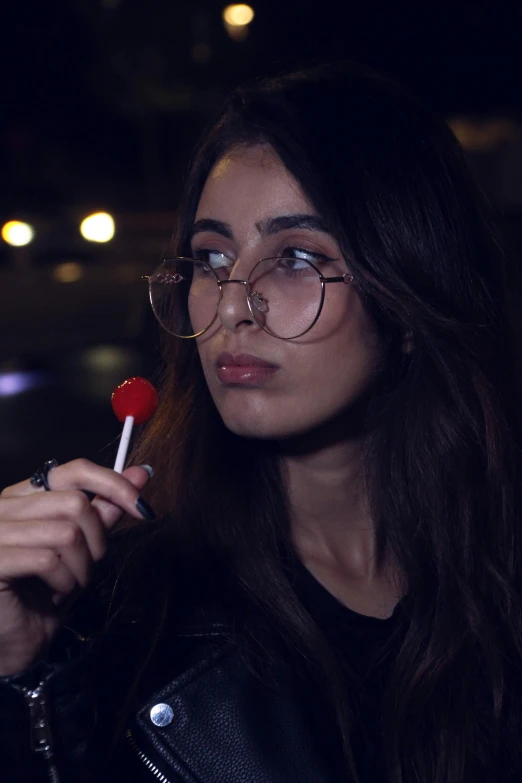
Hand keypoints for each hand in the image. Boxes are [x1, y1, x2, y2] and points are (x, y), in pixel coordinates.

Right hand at [0, 459, 152, 675]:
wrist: (15, 642)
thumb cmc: (42, 594)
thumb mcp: (81, 547)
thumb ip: (104, 510)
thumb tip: (139, 474)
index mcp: (24, 496)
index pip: (74, 470)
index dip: (114, 485)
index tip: (142, 508)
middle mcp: (4, 506)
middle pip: (76, 503)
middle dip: (97, 541)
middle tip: (87, 567)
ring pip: (67, 532)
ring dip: (82, 567)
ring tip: (70, 584)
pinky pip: (48, 559)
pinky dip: (64, 581)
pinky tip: (55, 595)